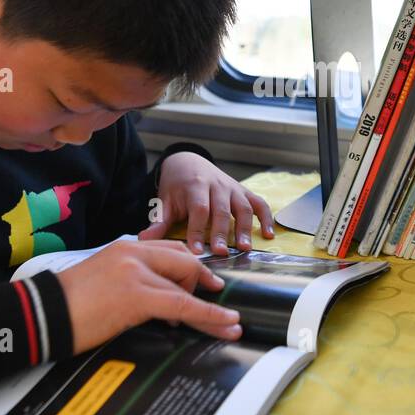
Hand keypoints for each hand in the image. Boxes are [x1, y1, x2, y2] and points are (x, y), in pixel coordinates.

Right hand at [57, 239, 240, 352]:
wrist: (41, 314)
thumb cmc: (68, 306)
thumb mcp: (103, 281)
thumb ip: (131, 281)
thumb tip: (158, 302)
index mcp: (124, 247)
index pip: (171, 250)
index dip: (194, 268)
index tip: (209, 283)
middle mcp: (133, 253)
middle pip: (185, 262)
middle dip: (204, 285)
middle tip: (217, 308)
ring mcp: (135, 272)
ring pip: (187, 286)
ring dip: (212, 309)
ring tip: (230, 326)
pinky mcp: (136, 296)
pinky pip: (182, 304)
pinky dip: (207, 314)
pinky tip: (223, 323)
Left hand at [139, 151, 274, 253]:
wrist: (187, 161)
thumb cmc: (176, 186)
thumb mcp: (165, 201)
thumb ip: (159, 222)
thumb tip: (145, 241)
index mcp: (195, 186)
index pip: (199, 210)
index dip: (198, 231)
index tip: (196, 252)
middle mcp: (217, 185)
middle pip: (222, 210)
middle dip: (222, 232)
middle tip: (222, 252)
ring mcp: (233, 188)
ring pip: (243, 207)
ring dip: (246, 228)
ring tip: (245, 248)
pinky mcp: (243, 191)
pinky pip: (259, 203)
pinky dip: (267, 218)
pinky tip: (269, 235)